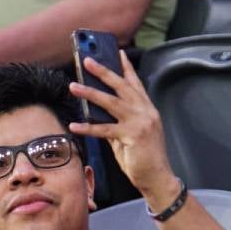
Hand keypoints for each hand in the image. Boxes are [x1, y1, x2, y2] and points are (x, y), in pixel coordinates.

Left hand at [68, 51, 179, 206]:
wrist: (157, 176)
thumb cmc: (143, 158)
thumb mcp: (129, 136)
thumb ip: (117, 123)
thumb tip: (98, 116)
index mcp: (147, 109)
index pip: (135, 83)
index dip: (126, 67)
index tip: (117, 53)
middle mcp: (145, 111)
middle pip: (121, 86)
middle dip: (103, 72)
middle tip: (87, 61)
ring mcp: (140, 122)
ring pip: (111, 103)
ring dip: (90, 93)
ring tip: (74, 87)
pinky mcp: (132, 136)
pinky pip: (105, 130)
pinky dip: (88, 127)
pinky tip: (74, 125)